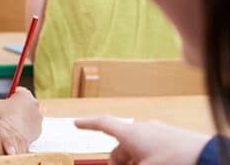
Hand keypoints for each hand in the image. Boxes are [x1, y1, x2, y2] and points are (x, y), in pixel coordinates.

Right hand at [0, 87, 41, 153]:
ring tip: (12, 123)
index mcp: (24, 94)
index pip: (19, 91)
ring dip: (23, 117)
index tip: (7, 100)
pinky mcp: (39, 129)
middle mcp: (35, 103)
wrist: (10, 136)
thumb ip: (1, 100)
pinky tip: (17, 131)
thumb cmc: (2, 118)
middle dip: (19, 107)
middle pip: (26, 103)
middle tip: (9, 112)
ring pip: (30, 115)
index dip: (11, 96)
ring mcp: (38, 117)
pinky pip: (32, 126)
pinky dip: (26, 128)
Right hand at [75, 116, 210, 164]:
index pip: (103, 124)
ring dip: (134, 161)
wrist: (208, 158)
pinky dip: (148, 159)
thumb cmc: (174, 162)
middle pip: (121, 145)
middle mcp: (144, 128)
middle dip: (118, 161)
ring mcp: (160, 132)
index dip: (88, 124)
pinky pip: (153, 149)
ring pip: (138, 149)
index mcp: (131, 133)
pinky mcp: (174, 139)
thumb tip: (113, 163)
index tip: (77, 124)